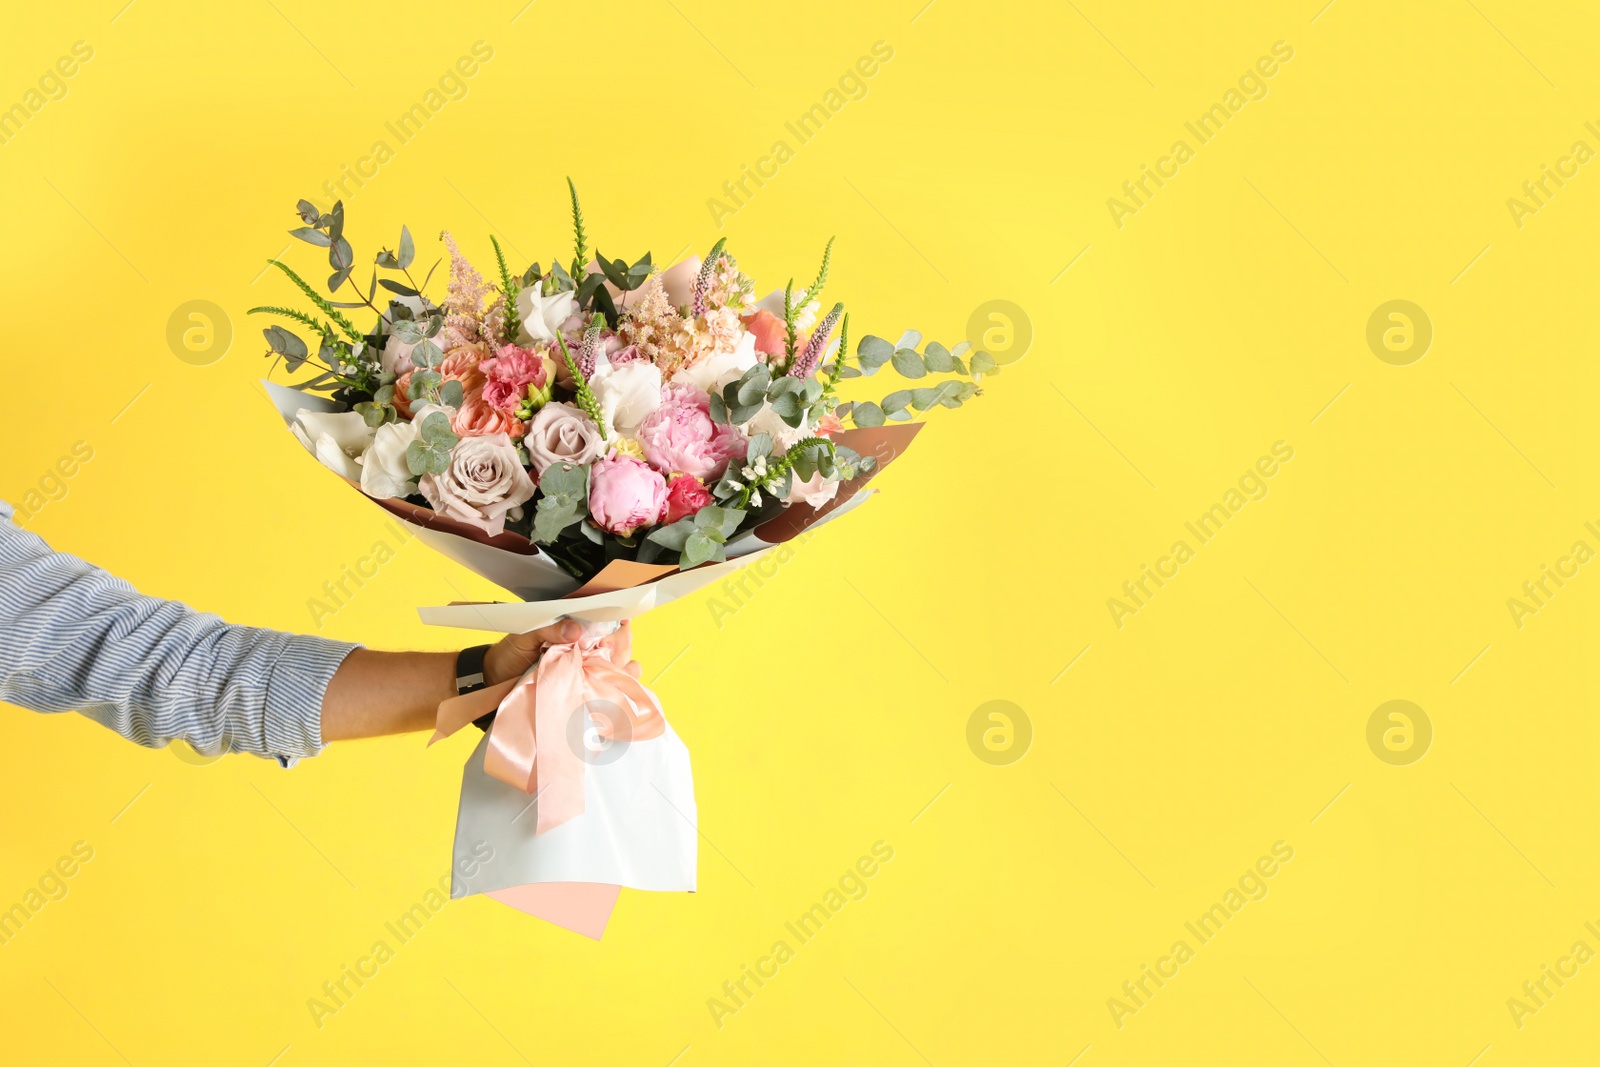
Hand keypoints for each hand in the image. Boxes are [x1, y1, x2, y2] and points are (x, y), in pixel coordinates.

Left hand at [482, 619, 640, 686]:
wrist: (496, 683)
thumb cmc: (510, 654)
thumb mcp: (525, 635)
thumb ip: (549, 629)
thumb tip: (575, 629)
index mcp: (575, 624)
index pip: (608, 616)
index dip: (615, 622)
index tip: (610, 631)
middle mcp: (588, 643)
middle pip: (622, 638)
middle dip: (620, 643)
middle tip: (604, 651)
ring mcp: (591, 666)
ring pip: (624, 660)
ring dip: (621, 663)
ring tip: (603, 668)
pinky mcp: (589, 687)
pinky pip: (614, 684)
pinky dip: (621, 683)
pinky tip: (613, 683)